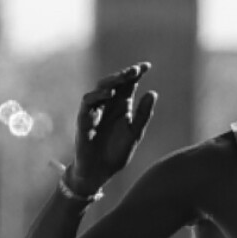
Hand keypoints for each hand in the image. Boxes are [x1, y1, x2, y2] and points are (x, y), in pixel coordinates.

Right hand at [69, 63, 157, 190]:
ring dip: (110, 83)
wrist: (100, 171)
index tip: (146, 66)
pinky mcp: (83, 121)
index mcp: (122, 106)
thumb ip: (143, 114)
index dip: (136, 74)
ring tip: (121, 80)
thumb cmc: (116, 152)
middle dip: (124, 75)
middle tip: (135, 70)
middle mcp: (107, 105)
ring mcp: (94, 111)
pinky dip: (96, 99)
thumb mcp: (134, 133)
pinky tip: (108, 96)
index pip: (128, 85)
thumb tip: (153, 93)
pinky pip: (87, 105)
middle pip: (114, 83)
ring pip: (99, 90)